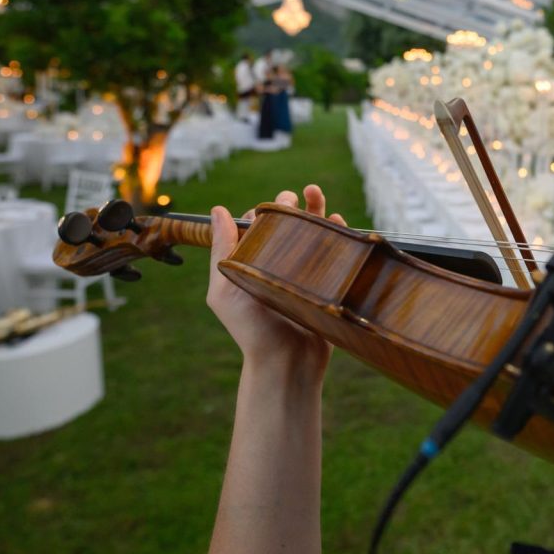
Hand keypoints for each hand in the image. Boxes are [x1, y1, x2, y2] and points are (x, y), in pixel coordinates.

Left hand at [207, 185, 346, 378]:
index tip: (272, 204)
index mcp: (250, 264)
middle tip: (293, 196)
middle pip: (285, 226)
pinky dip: (335, 232)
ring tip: (315, 192)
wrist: (287, 362)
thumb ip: (223, 250)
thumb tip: (217, 210)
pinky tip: (337, 221)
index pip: (256, 228)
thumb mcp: (225, 288)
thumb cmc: (251, 329)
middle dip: (290, 206)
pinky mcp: (325, 282)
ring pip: (310, 234)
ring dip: (314, 210)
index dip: (264, 212)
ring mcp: (302, 273)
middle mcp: (276, 266)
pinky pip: (333, 252)